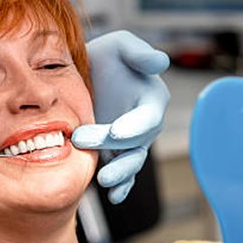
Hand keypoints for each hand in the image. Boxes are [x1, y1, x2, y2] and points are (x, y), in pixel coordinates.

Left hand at [72, 30, 169, 203]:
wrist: (84, 77)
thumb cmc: (106, 58)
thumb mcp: (120, 45)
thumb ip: (138, 53)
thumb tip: (160, 62)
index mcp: (151, 100)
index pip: (148, 117)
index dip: (134, 126)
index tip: (116, 131)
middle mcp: (145, 125)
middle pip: (135, 143)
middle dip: (112, 146)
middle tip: (82, 140)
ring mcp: (131, 144)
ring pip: (131, 163)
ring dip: (120, 174)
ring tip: (104, 180)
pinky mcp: (116, 155)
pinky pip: (124, 175)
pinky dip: (121, 187)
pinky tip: (113, 197)